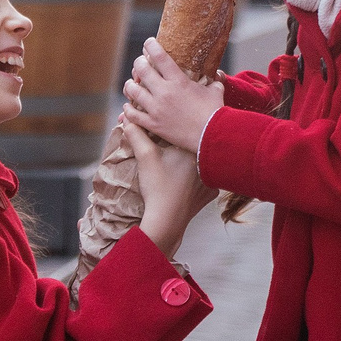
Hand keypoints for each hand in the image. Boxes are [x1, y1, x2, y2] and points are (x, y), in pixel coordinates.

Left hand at [123, 38, 224, 153]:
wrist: (212, 136)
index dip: (151, 46)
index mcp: (178, 80)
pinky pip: (133, 115)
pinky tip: (128, 106)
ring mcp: (156, 109)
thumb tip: (217, 76)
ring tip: (131, 84)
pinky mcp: (153, 124)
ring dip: (130, 85)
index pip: (159, 56)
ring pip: (132, 91)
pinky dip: (128, 109)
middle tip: (140, 64)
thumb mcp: (215, 91)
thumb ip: (212, 81)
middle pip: (141, 70)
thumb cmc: (215, 113)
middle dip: (138, 64)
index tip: (148, 43)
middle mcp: (164, 92)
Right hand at [126, 118, 211, 257]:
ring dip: (187, 163)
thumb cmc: (157, 187)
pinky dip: (193, 180)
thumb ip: (136, 133)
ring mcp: (213, 179)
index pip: (181, 134)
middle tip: (166, 153)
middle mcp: (210, 161)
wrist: (166, 220)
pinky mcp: (211, 193)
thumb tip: (128, 120)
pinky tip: (183, 181)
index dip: (167, 134)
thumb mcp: (145, 156)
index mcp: (196, 147)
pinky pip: (203, 180)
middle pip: (190, 149)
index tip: (159, 138)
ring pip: (198, 165)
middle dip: (177, 148)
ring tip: (174, 167)